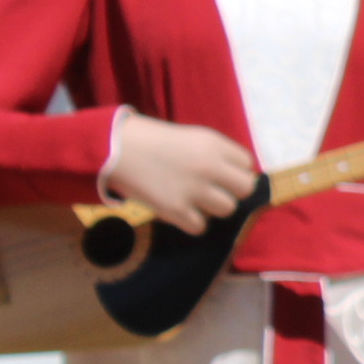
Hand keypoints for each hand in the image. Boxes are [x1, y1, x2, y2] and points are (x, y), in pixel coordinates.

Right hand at [104, 116, 261, 234]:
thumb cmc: (153, 141)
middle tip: (213, 190)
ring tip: (194, 200)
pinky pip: (200, 226)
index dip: (234, 169)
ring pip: (227, 209)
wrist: (116, 148)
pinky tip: (180, 211)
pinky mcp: (176, 209)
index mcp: (213, 144)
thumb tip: (236, 176)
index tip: (219, 172)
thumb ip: (216, 154)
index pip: (246, 163)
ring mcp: (193, 189)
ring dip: (213, 207)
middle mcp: (209, 166)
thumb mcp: (192, 137)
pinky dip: (192, 222)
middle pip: (245, 188)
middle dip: (232, 190)